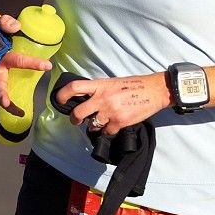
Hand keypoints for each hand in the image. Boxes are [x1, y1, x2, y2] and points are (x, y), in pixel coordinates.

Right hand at [0, 14, 51, 114]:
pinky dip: (3, 103)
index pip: (16, 60)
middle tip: (7, 104)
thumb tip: (15, 26)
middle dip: (2, 94)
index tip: (48, 66)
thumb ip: (6, 22)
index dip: (31, 63)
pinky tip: (14, 111)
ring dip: (5, 103)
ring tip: (18, 113)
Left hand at [54, 73, 171, 135]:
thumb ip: (99, 90)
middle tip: (77, 121)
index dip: (62, 95)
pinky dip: (108, 131)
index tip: (60, 100)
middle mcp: (103, 98)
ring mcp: (111, 111)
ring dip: (94, 126)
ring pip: (92, 125)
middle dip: (75, 120)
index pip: (74, 87)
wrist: (154, 91)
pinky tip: (114, 125)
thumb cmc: (134, 85)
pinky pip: (106, 132)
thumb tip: (87, 99)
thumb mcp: (113, 83)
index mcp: (100, 85)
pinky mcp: (119, 121)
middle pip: (78, 113)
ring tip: (102, 122)